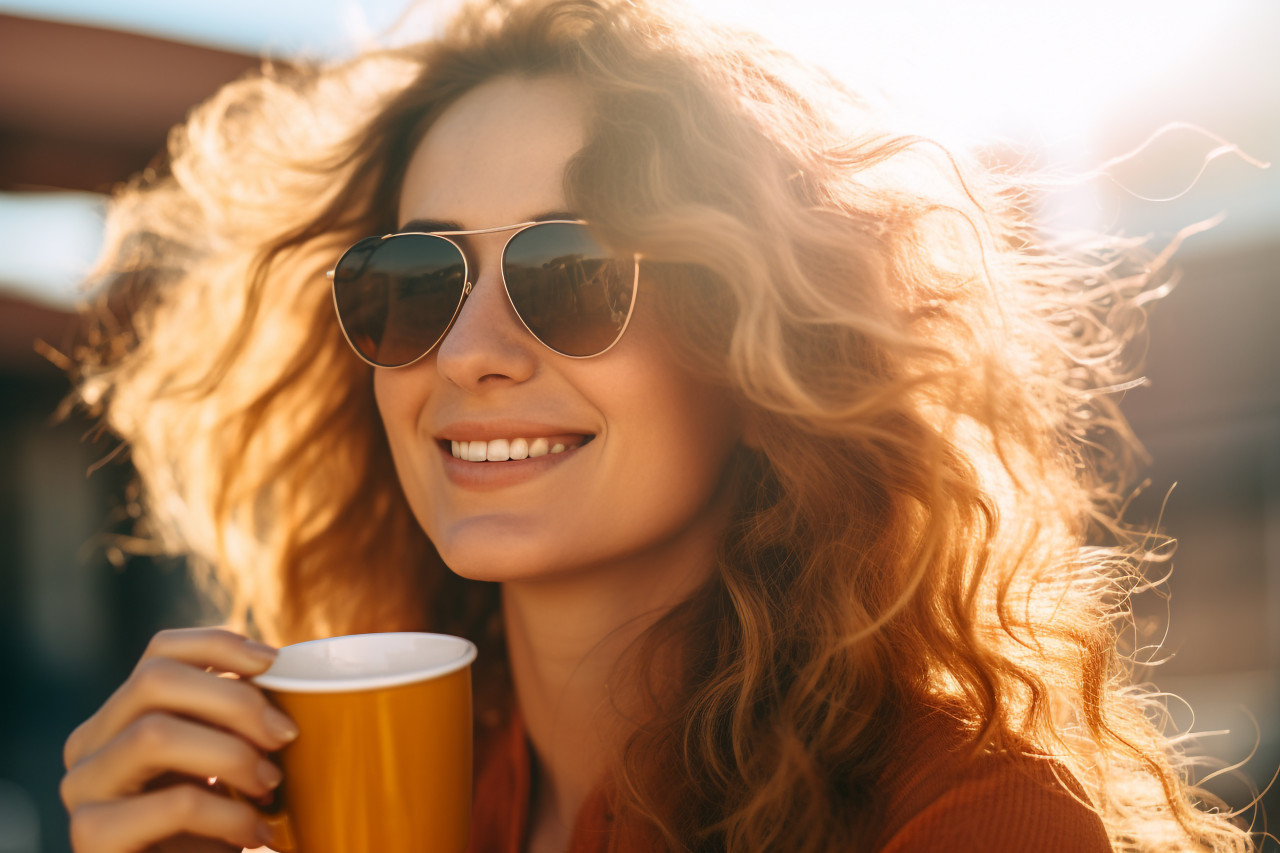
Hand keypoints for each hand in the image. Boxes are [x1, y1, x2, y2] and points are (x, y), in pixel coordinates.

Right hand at [61, 628, 298, 851]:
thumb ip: (234, 722)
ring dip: (232, 755)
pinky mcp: (92, 838)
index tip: (275, 663)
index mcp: (120, 719)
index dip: (219, 644)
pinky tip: (256, 833)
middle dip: (233, 699)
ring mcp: (83, 791)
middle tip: (284, 735)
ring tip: (269, 786)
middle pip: (153, 680)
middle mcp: (90, 746)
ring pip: (153, 734)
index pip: (160, 652)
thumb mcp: (223, 767)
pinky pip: (174, 803)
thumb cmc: (212, 834)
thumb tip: (286, 672)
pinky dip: (230, 813)